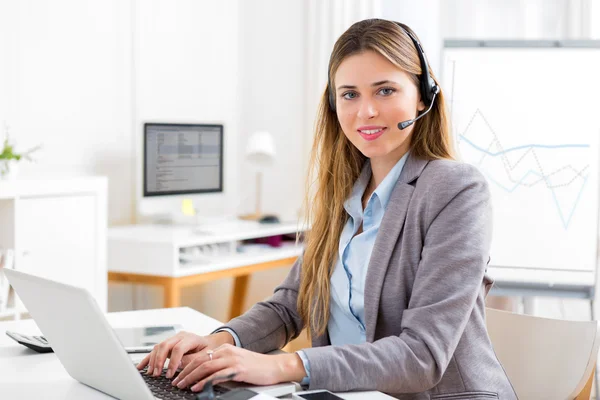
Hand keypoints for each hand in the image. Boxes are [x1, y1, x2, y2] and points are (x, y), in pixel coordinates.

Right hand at [136, 331, 233, 378]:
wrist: (208, 343)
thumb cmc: (208, 349)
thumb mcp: (205, 354)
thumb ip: (192, 359)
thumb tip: (178, 364)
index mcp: (190, 338)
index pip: (178, 348)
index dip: (173, 362)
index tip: (170, 374)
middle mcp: (180, 336)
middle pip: (165, 345)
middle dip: (159, 360)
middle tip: (158, 373)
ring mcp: (172, 339)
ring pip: (158, 347)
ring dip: (153, 360)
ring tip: (152, 373)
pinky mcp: (168, 344)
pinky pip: (155, 350)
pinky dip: (148, 358)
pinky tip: (142, 366)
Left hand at [171, 344, 306, 391]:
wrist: (275, 367)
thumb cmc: (256, 367)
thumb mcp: (236, 363)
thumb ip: (221, 366)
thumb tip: (204, 377)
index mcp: (224, 348)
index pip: (200, 356)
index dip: (187, 366)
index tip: (178, 375)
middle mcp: (226, 351)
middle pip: (200, 360)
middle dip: (185, 372)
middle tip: (176, 382)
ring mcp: (232, 359)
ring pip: (205, 367)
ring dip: (191, 377)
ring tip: (182, 385)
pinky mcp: (237, 368)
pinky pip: (217, 375)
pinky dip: (205, 382)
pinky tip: (198, 387)